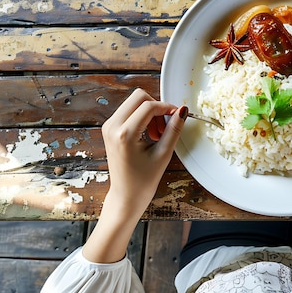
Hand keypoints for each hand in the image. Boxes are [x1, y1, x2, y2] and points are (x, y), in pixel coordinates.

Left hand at [83, 88, 186, 262]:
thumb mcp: (163, 154)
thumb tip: (183, 110)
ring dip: (149, 112)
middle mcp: (112, 126)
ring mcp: (109, 126)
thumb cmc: (143, 180)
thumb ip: (174, 129)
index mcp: (125, 134)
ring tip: (157, 134)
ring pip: (134, 102)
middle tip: (165, 127)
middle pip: (139, 96)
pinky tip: (149, 134)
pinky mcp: (109, 128)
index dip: (167, 108)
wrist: (125, 196)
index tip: (178, 116)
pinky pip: (128, 111)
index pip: (149, 106)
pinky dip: (142, 116)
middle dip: (156, 107)